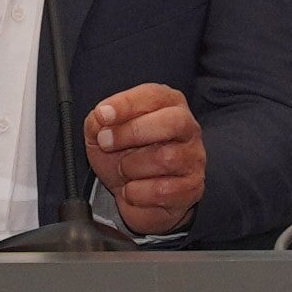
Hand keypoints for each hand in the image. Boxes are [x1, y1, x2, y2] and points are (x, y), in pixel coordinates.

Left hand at [81, 84, 205, 235]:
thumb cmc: (122, 156)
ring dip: (131, 167)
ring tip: (124, 171)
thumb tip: (102, 117)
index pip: (154, 96)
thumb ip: (98, 120)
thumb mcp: (102, 133)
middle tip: (106, 143)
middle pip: (172, 123)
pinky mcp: (192, 188)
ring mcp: (193, 159)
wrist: (132, 195)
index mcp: (168, 104)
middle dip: (133, 132)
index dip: (127, 104)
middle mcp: (187, 128)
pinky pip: (162, 191)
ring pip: (165, 159)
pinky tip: (133, 190)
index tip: (103, 115)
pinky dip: (137, 193)